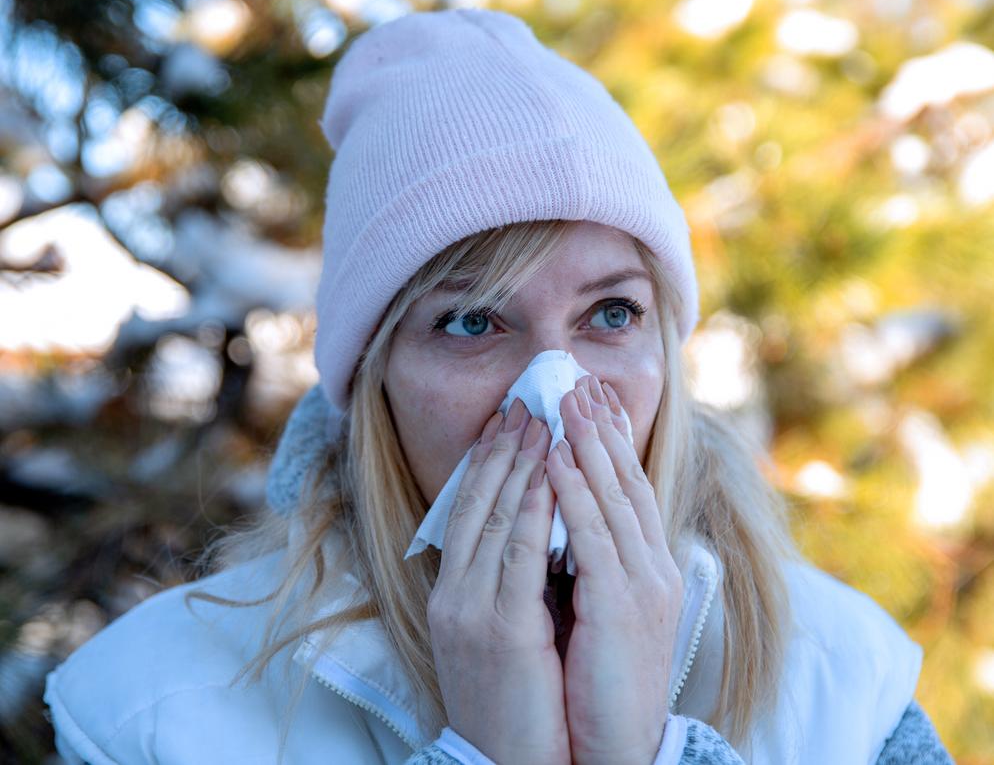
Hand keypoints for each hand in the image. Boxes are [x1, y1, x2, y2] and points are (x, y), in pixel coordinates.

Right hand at [428, 398, 570, 764]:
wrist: (501, 763)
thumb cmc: (509, 699)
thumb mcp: (497, 632)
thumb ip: (505, 582)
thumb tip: (531, 533)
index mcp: (452, 593)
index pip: (468, 511)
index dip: (489, 463)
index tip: (509, 422)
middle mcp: (454, 594)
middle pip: (476, 503)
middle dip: (503, 449)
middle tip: (525, 402)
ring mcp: (472, 610)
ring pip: (495, 519)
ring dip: (520, 465)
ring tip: (540, 420)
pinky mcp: (500, 629)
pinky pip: (518, 555)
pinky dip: (533, 510)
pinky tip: (548, 476)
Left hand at [545, 376, 682, 764]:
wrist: (618, 745)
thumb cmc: (603, 681)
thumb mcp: (600, 612)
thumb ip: (590, 566)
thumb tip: (562, 526)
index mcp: (647, 567)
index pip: (628, 488)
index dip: (610, 441)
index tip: (590, 400)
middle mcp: (651, 566)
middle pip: (626, 480)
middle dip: (601, 427)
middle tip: (578, 380)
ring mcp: (641, 583)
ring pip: (612, 497)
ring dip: (586, 443)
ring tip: (565, 399)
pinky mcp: (621, 605)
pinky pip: (592, 536)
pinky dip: (573, 492)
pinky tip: (552, 458)